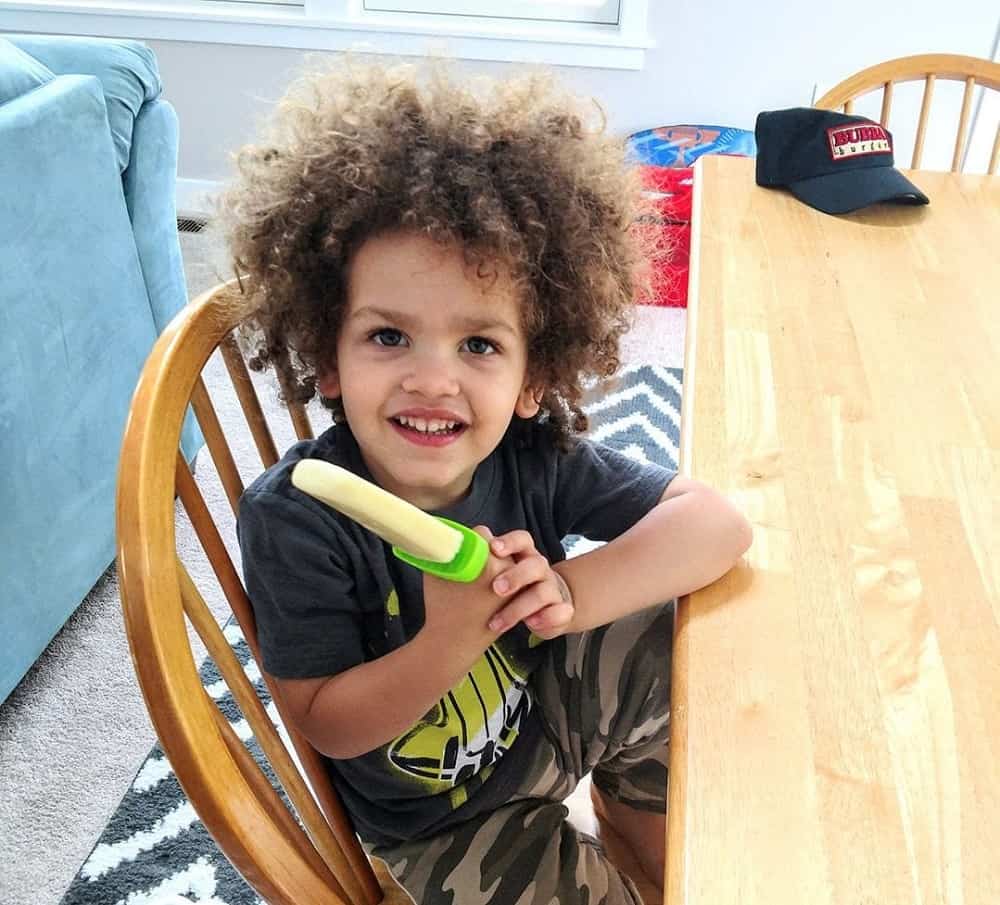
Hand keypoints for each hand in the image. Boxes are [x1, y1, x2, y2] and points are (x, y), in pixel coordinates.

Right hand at [420, 526, 512, 659]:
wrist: (455, 642)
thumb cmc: (441, 607)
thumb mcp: (434, 573)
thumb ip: (441, 550)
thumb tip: (440, 534)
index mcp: (485, 561)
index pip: (483, 533)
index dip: (472, 537)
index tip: (463, 545)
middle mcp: (505, 570)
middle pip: (497, 545)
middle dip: (485, 550)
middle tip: (470, 561)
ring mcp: (514, 584)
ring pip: (506, 561)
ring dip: (494, 563)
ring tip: (477, 579)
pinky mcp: (517, 597)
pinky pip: (511, 576)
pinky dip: (501, 578)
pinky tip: (485, 588)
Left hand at [485, 531, 574, 639]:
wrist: (543, 609)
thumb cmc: (510, 589)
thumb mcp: (495, 573)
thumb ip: (481, 563)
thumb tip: (456, 552)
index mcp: (524, 555)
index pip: (522, 540)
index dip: (509, 542)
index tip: (493, 548)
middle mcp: (540, 569)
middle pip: (535, 564)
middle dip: (515, 576)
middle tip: (495, 589)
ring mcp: (552, 590)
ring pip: (542, 593)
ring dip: (518, 609)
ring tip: (496, 624)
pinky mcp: (561, 611)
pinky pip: (561, 612)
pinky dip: (546, 618)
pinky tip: (530, 624)